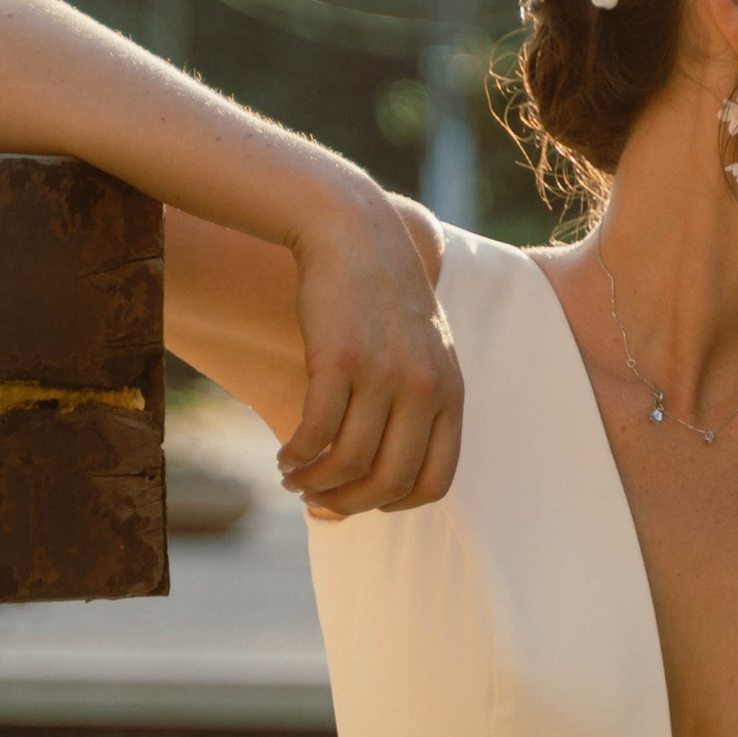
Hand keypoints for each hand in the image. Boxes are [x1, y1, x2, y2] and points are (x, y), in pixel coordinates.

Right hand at [279, 187, 463, 518]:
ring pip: (349, 463)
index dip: (394, 503)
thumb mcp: (422, 352)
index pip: (435, 481)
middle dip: (348, 503)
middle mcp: (425, 388)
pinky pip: (317, 432)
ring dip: (314, 482)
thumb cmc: (381, 299)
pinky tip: (285, 453)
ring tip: (292, 476)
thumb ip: (416, 406)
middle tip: (316, 499)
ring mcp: (385, 374)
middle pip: (390, 481)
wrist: (355, 232)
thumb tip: (380, 473)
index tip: (361, 498)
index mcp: (451, 392)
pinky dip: (297, 455)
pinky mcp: (340, 359)